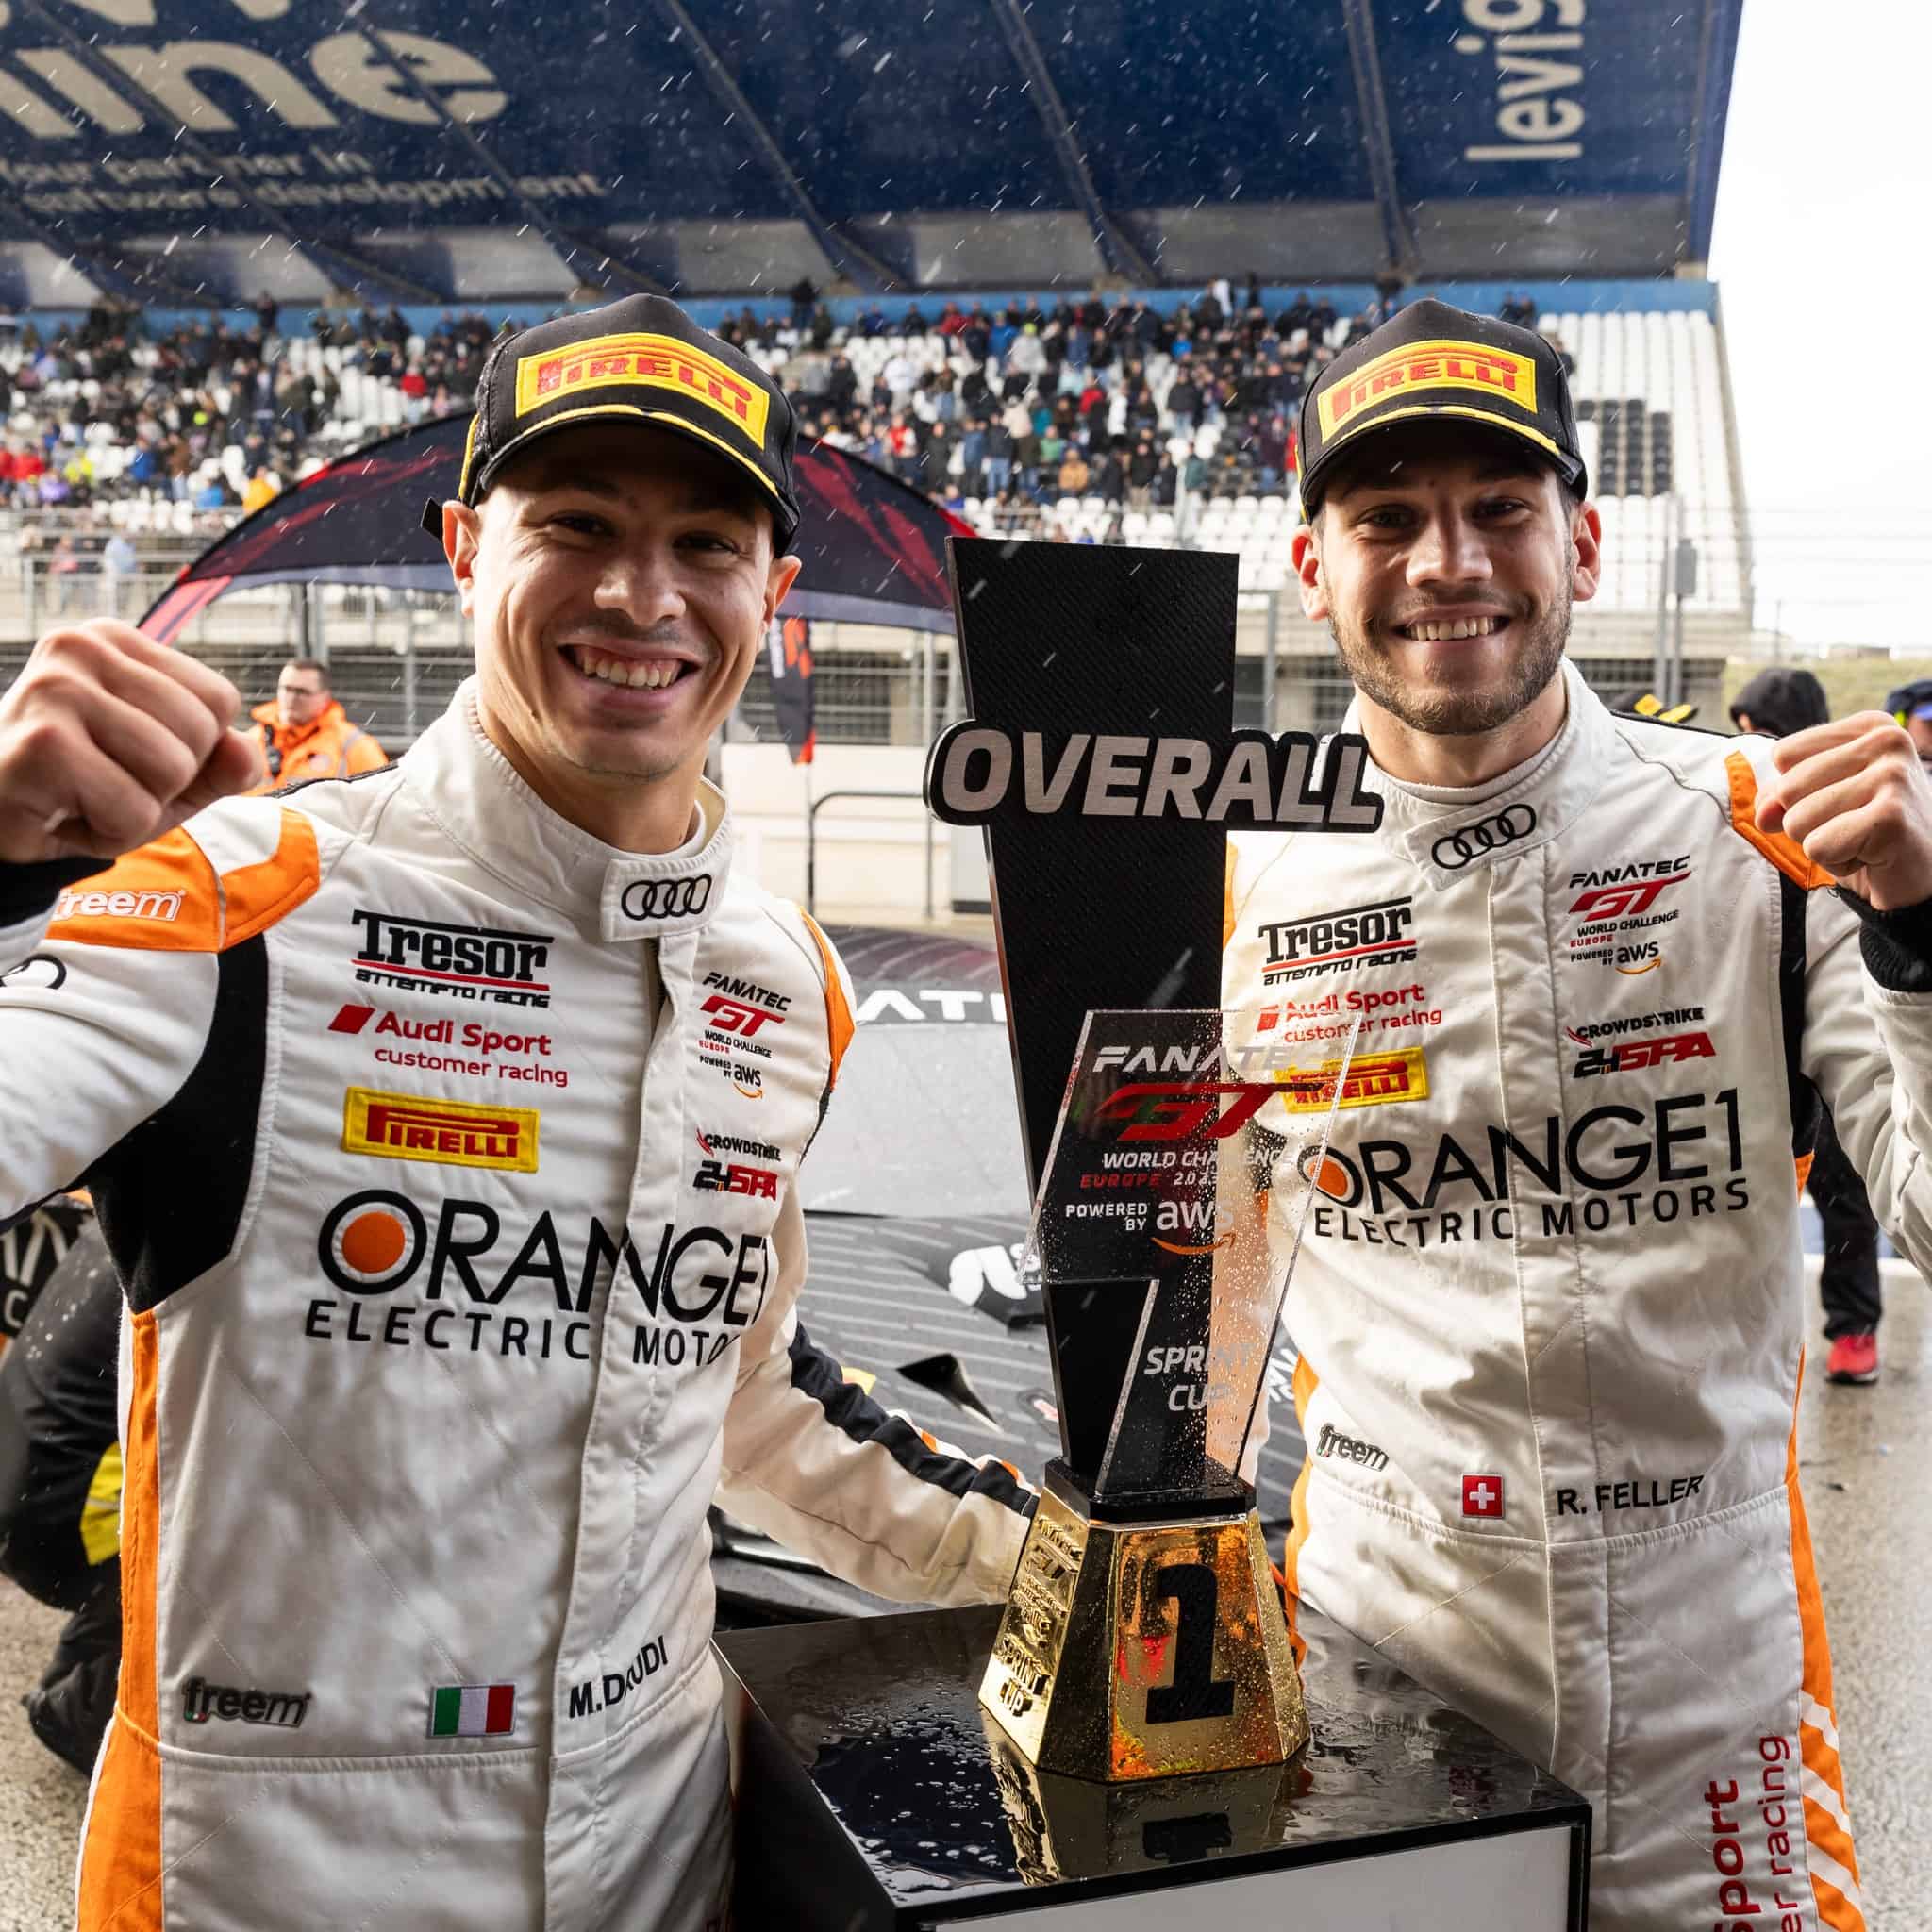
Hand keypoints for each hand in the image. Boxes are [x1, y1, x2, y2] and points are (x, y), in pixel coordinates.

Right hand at [0, 621, 264, 864]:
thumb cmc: (83, 788)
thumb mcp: (167, 775)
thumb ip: (221, 764)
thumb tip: (248, 753)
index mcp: (115, 641)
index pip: (220, 699)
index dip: (193, 750)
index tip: (128, 756)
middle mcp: (81, 648)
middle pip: (201, 732)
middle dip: (167, 781)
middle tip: (105, 782)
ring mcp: (56, 689)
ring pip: (173, 769)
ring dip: (139, 808)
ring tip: (87, 796)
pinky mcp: (43, 744)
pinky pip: (135, 810)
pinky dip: (111, 832)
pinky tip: (65, 813)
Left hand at [1756, 713, 1931, 910]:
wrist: (1922, 874)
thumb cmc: (1865, 833)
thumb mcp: (1816, 802)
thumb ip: (1778, 797)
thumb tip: (1762, 814)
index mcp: (1870, 727)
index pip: (1784, 755)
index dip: (1797, 793)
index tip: (1844, 802)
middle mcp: (1887, 741)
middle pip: (1787, 789)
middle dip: (1807, 822)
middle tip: (1854, 828)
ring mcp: (1893, 776)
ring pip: (1797, 820)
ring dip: (1822, 845)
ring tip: (1862, 841)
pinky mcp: (1891, 816)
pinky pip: (1818, 846)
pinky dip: (1836, 863)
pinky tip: (1871, 857)